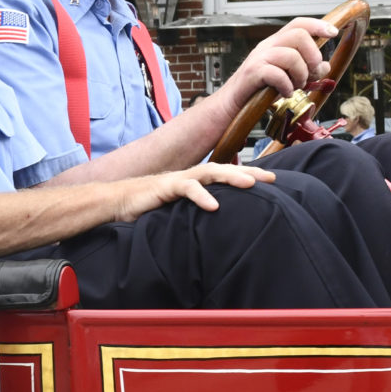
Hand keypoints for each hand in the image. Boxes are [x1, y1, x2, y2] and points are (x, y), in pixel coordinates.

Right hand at [112, 162, 273, 221]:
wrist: (118, 202)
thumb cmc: (149, 206)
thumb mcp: (179, 210)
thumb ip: (197, 213)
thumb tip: (219, 222)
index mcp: (196, 181)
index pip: (226, 175)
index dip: (249, 176)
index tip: (272, 181)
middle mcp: (191, 176)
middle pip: (224, 168)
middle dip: (249, 173)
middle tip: (271, 179)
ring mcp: (179, 179)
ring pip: (210, 172)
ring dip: (231, 176)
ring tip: (250, 184)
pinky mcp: (166, 187)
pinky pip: (187, 188)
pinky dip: (201, 196)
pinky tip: (214, 205)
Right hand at [227, 19, 330, 99]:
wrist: (234, 103)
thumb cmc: (260, 88)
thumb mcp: (288, 77)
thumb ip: (307, 70)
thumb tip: (325, 66)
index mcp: (277, 43)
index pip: (298, 24)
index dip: (317, 25)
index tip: (333, 33)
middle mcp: (268, 46)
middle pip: (299, 35)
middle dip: (312, 56)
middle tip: (312, 73)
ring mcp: (259, 58)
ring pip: (291, 56)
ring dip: (301, 75)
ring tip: (296, 86)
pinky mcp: (253, 72)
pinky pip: (277, 74)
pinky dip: (287, 87)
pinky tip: (286, 93)